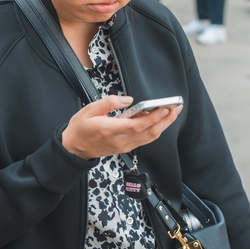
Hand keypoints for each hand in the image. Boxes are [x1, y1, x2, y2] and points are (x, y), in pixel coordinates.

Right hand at [61, 95, 182, 159]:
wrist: (73, 148)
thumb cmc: (80, 128)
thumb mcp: (89, 110)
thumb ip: (109, 102)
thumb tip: (128, 100)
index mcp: (110, 130)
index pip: (137, 125)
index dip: (153, 117)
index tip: (165, 108)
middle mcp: (120, 141)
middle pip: (149, 133)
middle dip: (165, 120)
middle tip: (176, 108)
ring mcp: (124, 146)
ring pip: (149, 138)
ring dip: (163, 125)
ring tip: (172, 112)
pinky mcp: (125, 148)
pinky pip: (144, 140)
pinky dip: (154, 130)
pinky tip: (158, 120)